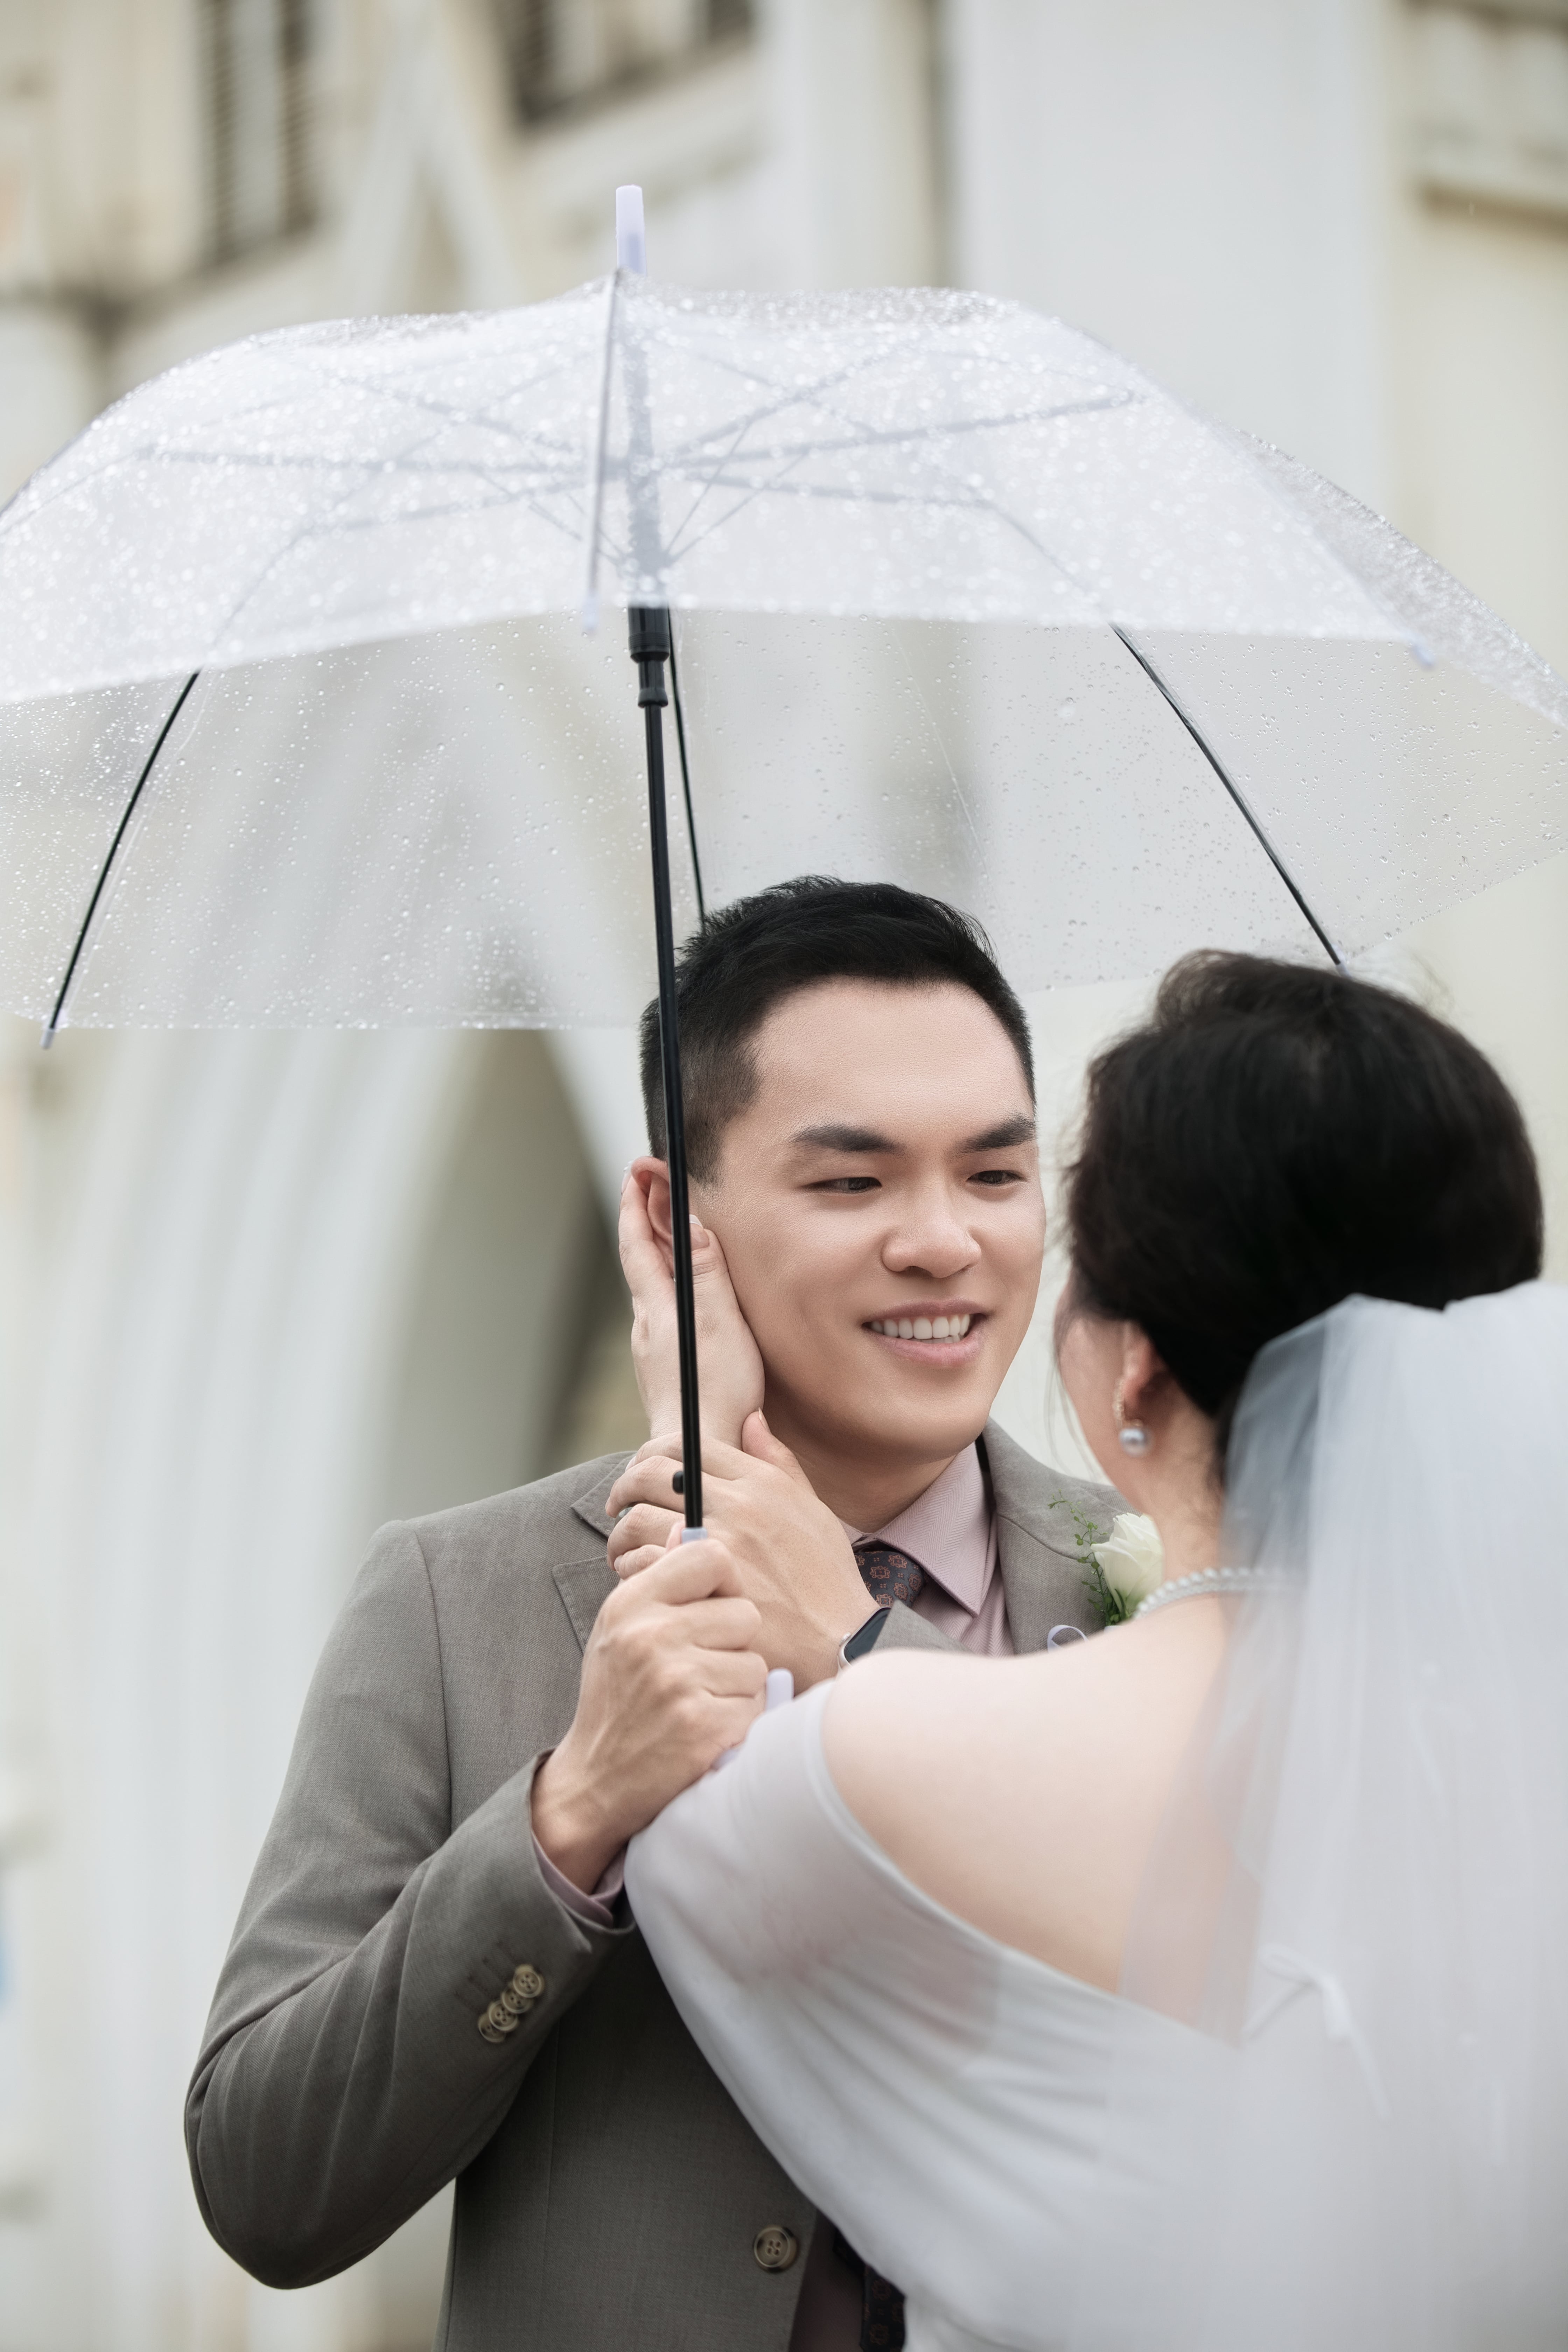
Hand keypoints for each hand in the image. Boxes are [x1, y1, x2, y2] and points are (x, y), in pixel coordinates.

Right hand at [531, 1541, 765, 1892]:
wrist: (598, 1779)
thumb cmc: (616, 1698)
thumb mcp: (620, 1628)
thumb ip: (657, 1578)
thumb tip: (685, 1527)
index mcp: (632, 1603)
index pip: (711, 1556)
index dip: (723, 1582)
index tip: (712, 1606)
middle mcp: (653, 1636)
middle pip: (744, 1613)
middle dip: (732, 1643)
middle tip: (700, 1668)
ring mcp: (679, 1681)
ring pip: (755, 1662)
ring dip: (737, 1685)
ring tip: (700, 1700)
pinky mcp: (705, 1725)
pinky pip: (757, 1704)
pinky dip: (740, 1720)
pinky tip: (707, 1728)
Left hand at [607, 1413, 873, 1690]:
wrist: (837, 1640)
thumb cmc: (826, 1578)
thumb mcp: (812, 1508)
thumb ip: (777, 1460)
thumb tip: (750, 1418)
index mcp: (761, 1481)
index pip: (687, 1442)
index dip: (651, 1454)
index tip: (640, 1473)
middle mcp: (737, 1503)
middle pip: (652, 1471)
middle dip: (625, 1486)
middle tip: (618, 1506)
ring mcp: (716, 1543)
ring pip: (638, 1518)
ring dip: (622, 1533)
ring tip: (623, 1550)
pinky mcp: (700, 1584)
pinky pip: (642, 1564)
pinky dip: (632, 1569)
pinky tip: (640, 1581)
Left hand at [621, 1160, 764, 1446]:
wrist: (700, 1456)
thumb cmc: (715, 1394)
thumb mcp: (719, 1323)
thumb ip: (706, 1272)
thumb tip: (689, 1223)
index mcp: (658, 1307)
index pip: (638, 1242)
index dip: (637, 1202)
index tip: (639, 1168)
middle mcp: (649, 1324)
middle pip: (642, 1257)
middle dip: (646, 1214)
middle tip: (652, 1179)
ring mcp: (655, 1347)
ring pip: (652, 1283)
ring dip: (657, 1245)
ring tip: (667, 1218)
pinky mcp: (667, 1365)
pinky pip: (664, 1306)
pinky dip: (669, 1278)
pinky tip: (683, 1286)